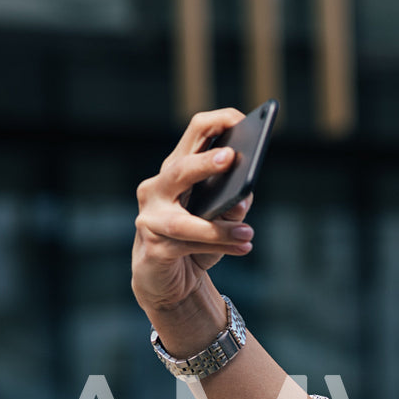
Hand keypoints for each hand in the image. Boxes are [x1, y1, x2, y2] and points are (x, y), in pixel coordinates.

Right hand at [132, 108, 255, 314]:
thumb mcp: (218, 216)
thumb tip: (244, 195)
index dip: (216, 123)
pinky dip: (220, 246)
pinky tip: (245, 247)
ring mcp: (150, 218)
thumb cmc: (197, 240)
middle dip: (204, 162)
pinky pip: (189, 246)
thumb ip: (230, 201)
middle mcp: (157, 189)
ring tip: (248, 232)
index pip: (194, 135)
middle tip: (232, 157)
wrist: (169, 279)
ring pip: (184, 220)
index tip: (241, 119)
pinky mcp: (154, 248)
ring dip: (219, 227)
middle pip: (179, 169)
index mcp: (176, 170)